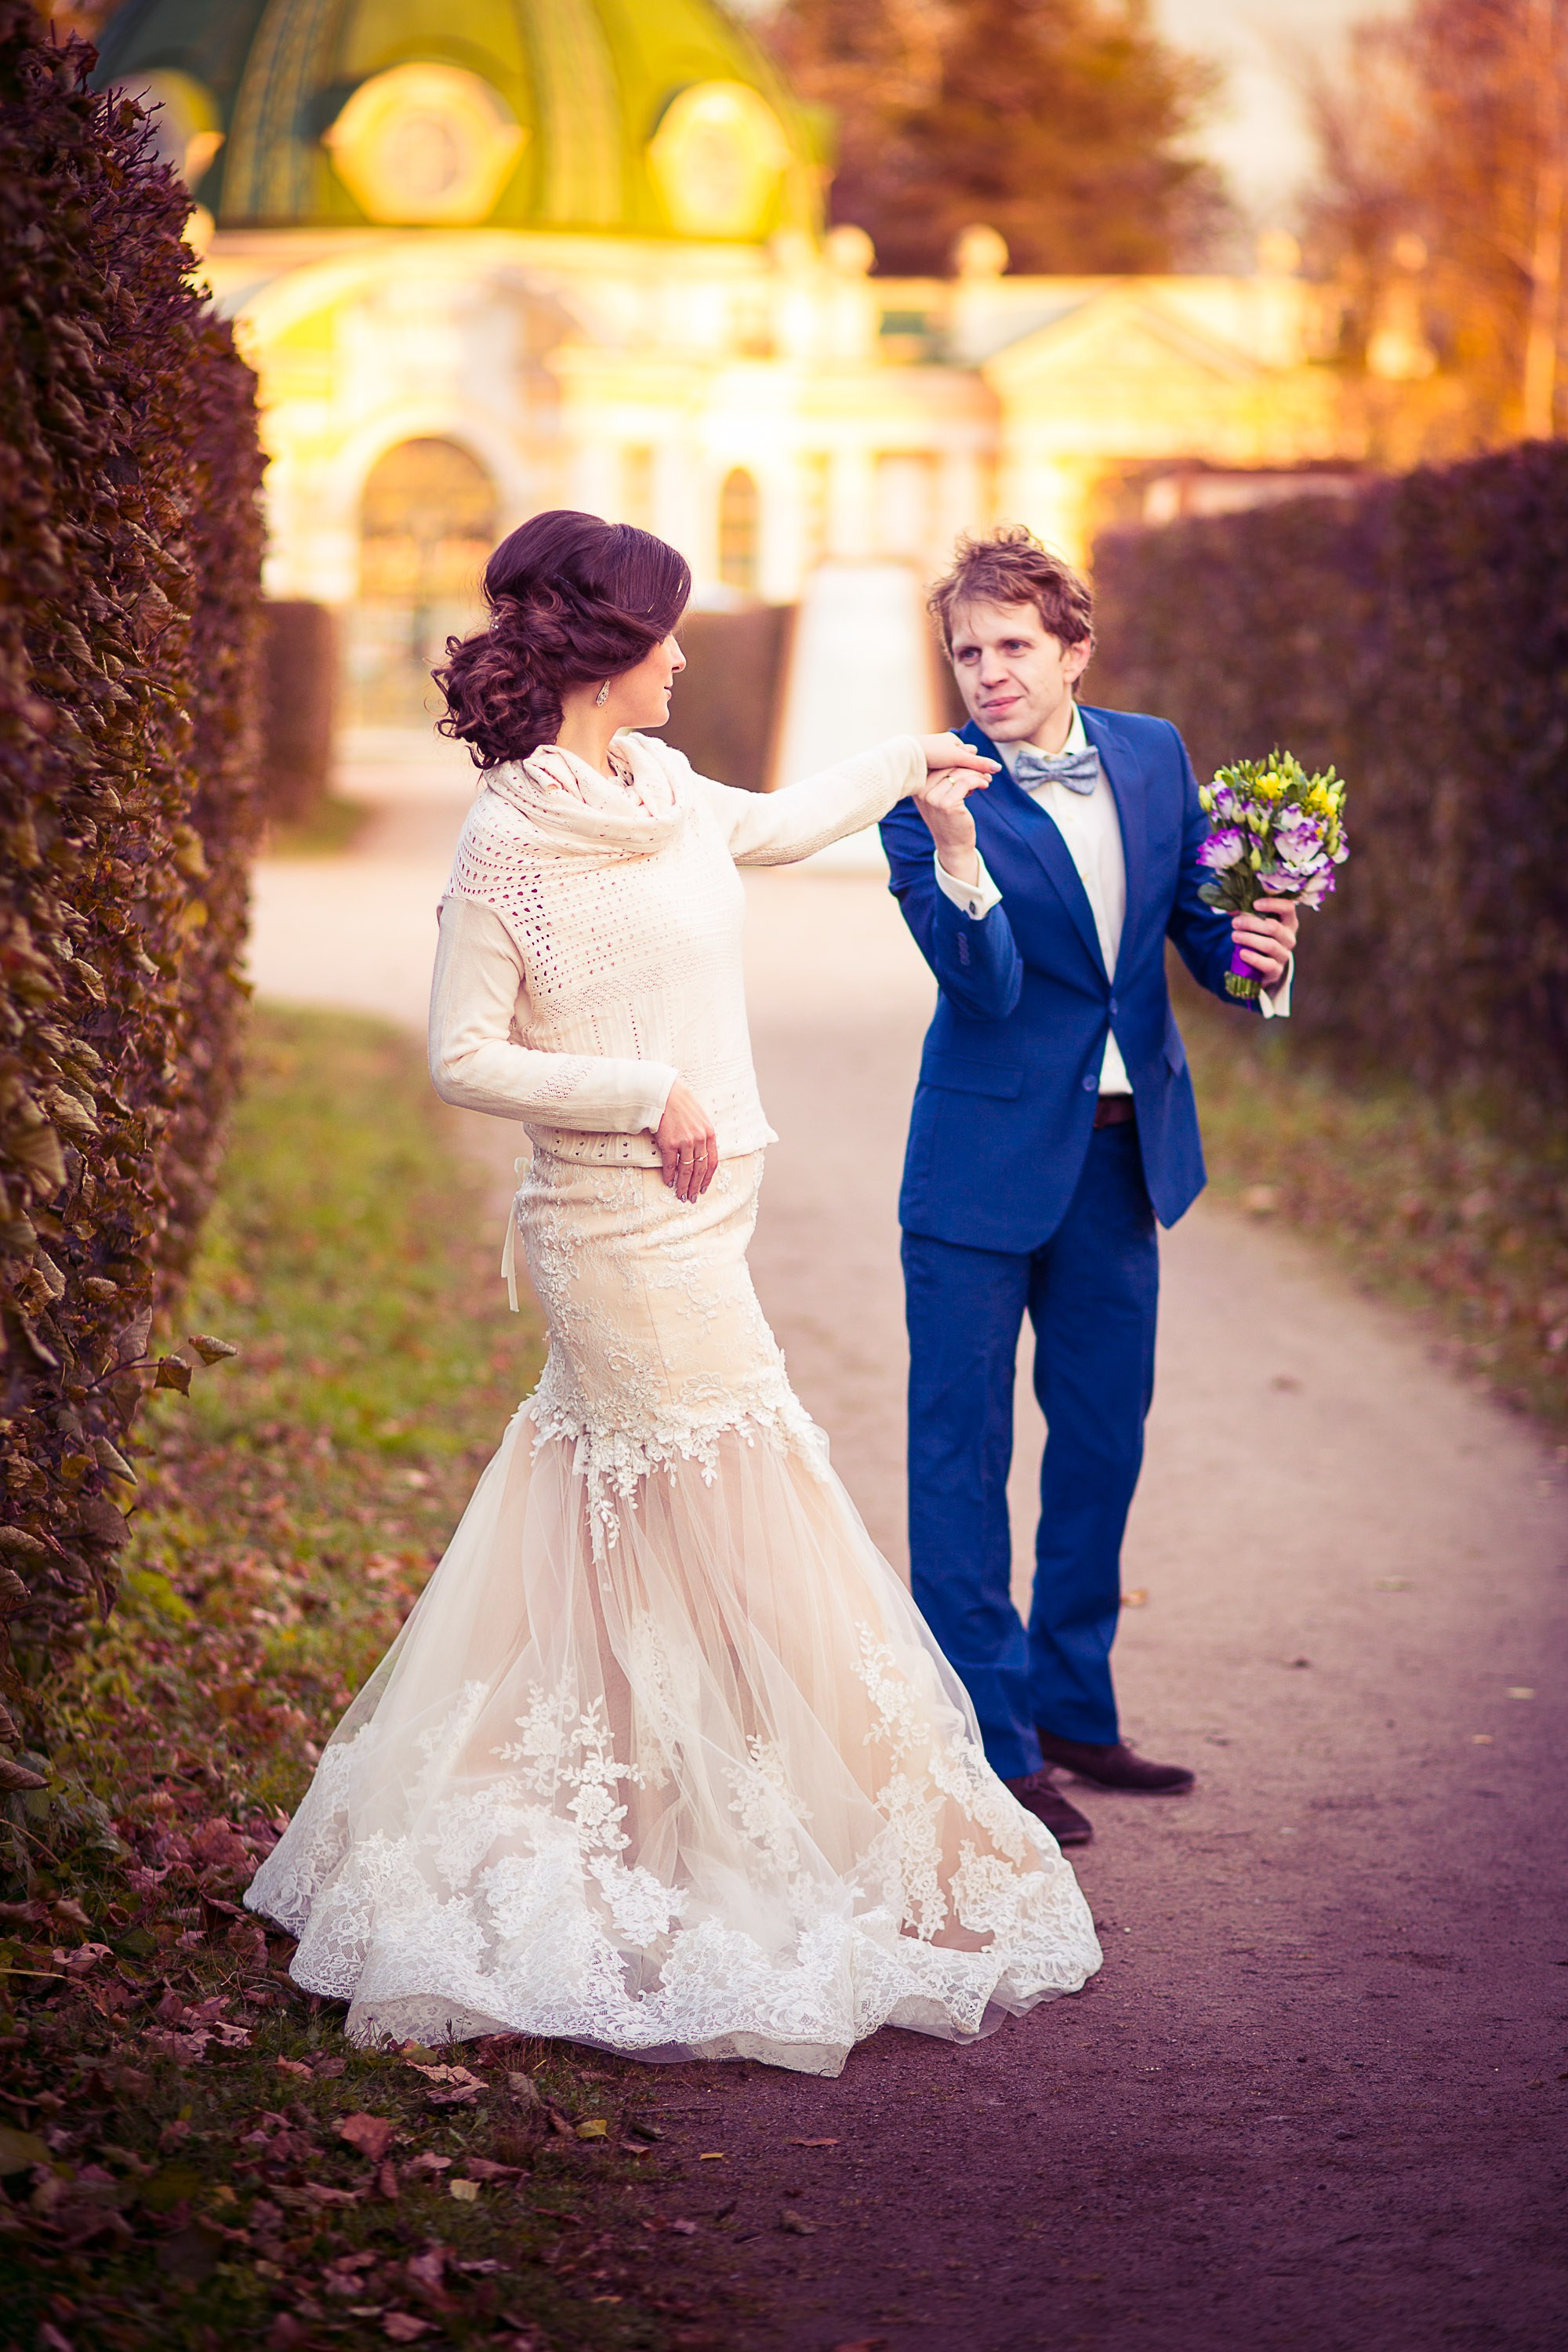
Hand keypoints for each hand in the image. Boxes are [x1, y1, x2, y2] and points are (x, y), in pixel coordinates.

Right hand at [654, 1079, 717, 1200]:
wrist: (664, 1093)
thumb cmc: (680, 1104)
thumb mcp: (699, 1118)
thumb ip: (702, 1134)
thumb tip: (700, 1152)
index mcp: (710, 1134)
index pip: (712, 1162)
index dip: (708, 1178)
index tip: (703, 1188)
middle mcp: (700, 1139)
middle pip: (700, 1170)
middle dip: (695, 1186)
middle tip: (691, 1198)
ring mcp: (685, 1142)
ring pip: (687, 1170)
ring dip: (683, 1185)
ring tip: (680, 1195)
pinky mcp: (670, 1143)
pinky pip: (671, 1165)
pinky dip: (670, 1176)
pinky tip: (669, 1183)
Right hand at [912, 735, 998, 888]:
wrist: (954, 845)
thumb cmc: (951, 818)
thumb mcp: (943, 795)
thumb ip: (945, 776)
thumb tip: (965, 749)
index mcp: (918, 786)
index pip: (939, 762)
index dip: (958, 759)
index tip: (973, 761)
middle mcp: (922, 791)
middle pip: (949, 765)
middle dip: (970, 766)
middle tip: (985, 770)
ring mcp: (933, 798)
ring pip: (959, 773)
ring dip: (977, 774)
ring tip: (987, 780)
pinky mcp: (947, 804)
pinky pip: (967, 782)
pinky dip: (979, 781)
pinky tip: (985, 786)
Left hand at [1231, 896, 1298, 989]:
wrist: (1261, 967)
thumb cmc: (1259, 938)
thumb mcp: (1255, 923)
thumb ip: (1246, 913)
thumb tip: (1232, 908)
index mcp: (1288, 922)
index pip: (1288, 908)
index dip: (1273, 904)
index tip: (1255, 904)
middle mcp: (1289, 938)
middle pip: (1274, 927)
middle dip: (1251, 923)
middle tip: (1235, 923)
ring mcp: (1284, 955)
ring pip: (1269, 945)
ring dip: (1249, 938)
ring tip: (1234, 936)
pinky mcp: (1276, 970)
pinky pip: (1267, 964)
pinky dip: (1253, 958)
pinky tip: (1242, 953)